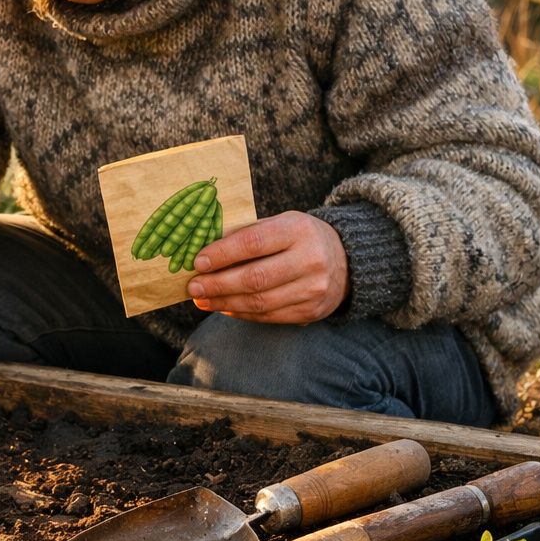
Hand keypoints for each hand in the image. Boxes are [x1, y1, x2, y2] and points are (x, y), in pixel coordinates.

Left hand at [186, 211, 348, 323]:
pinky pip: (268, 316)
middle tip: (193, 287)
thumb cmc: (299, 238)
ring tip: (202, 300)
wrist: (346, 260)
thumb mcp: (281, 224)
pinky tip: (224, 307)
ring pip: (259, 302)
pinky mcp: (311, 312)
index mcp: (298, 230)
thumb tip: (204, 254)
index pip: (254, 243)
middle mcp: (310, 260)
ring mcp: (313, 289)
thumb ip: (248, 236)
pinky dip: (241, 313)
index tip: (198, 262)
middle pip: (254, 278)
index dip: (222, 254)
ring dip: (224, 303)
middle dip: (217, 285)